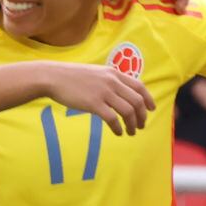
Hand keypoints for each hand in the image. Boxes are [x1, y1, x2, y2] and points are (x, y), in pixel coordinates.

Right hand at [40, 62, 154, 135]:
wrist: (53, 77)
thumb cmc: (72, 76)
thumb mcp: (96, 73)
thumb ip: (110, 80)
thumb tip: (121, 93)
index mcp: (114, 73)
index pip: (139, 86)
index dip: (148, 99)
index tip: (152, 109)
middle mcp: (112, 82)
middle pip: (137, 101)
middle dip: (142, 116)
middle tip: (141, 126)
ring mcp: (104, 92)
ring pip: (128, 111)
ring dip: (133, 124)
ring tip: (131, 132)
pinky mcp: (94, 103)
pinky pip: (113, 119)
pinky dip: (118, 128)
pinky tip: (118, 133)